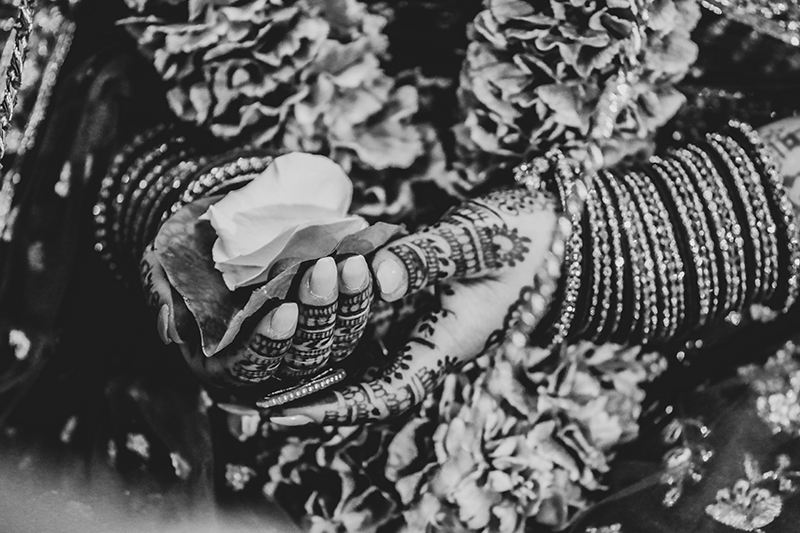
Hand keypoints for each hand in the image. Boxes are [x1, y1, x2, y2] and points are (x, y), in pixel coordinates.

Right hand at [140, 250, 372, 393]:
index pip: (251, 364)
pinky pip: (359, 308)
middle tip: (322, 270)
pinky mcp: (336, 309)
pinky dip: (368, 287)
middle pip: (304, 354)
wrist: (224, 223)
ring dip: (348, 301)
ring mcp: (309, 334)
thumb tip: (170, 329)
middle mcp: (274, 355)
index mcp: (228, 358)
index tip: (284, 312)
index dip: (269, 343)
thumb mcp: (161, 267)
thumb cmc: (185, 250)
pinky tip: (371, 260)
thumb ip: (163, 296)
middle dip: (315, 312)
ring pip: (339, 335)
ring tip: (350, 261)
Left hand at [272, 187, 558, 424]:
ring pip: (359, 356)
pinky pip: (368, 324)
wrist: (557, 227)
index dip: (334, 407)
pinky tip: (299, 315)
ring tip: (260, 362)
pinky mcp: (419, 302)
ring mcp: (423, 324)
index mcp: (447, 342)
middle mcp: (429, 342)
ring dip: (313, 360)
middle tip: (245, 397)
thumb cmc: (526, 238)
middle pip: (360, 383)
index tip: (280, 415)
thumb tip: (379, 278)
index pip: (385, 392)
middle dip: (306, 391)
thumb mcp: (479, 243)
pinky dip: (331, 324)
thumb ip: (430, 259)